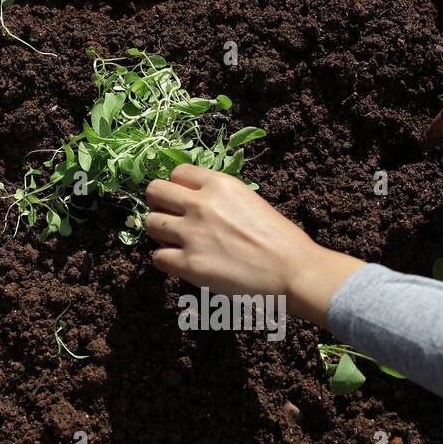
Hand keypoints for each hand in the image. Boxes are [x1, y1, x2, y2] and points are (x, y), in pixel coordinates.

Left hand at [145, 165, 363, 328]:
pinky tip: (182, 263)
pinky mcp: (188, 264)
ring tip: (177, 242)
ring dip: (160, 233)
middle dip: (159, 205)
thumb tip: (196, 202)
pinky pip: (157, 257)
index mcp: (219, 184)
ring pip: (150, 224)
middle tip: (171, 218)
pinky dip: (166, 261)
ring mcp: (191, 234)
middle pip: (154, 192)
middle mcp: (200, 204)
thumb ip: (220, 198)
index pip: (177, 173)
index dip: (177, 187)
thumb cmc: (279, 239)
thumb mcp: (249, 200)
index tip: (183, 200)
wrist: (292, 270)